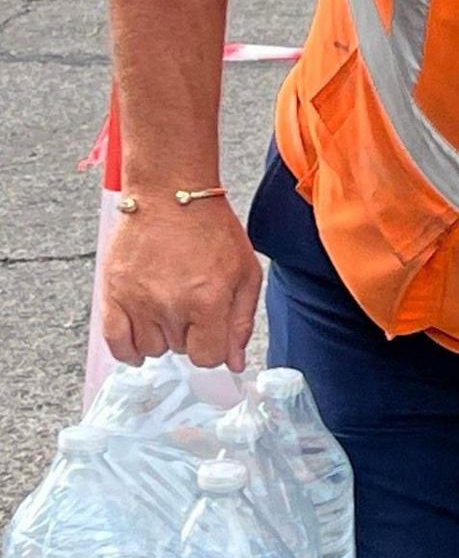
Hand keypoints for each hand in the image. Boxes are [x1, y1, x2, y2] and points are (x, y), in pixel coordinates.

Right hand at [100, 197, 259, 370]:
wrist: (171, 195)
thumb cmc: (213, 230)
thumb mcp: (245, 272)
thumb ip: (241, 321)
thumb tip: (235, 362)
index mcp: (208, 300)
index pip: (209, 356)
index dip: (214, 349)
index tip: (213, 334)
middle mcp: (171, 305)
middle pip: (181, 350)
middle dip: (191, 335)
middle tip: (192, 306)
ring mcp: (139, 300)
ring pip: (151, 348)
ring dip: (163, 338)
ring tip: (169, 312)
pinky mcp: (113, 293)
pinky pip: (114, 341)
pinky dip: (127, 351)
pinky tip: (139, 347)